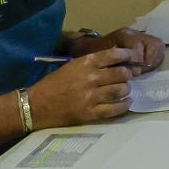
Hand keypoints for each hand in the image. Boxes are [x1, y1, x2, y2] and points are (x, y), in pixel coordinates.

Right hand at [27, 46, 142, 127]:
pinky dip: (124, 105)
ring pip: (121, 90)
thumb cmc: (53, 84)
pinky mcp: (90, 113)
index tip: (131, 57)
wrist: (36, 105)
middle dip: (128, 74)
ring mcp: (91, 97)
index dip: (127, 55)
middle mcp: (90, 78)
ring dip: (126, 90)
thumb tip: (115, 60)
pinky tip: (126, 102)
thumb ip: (92, 64)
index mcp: (85, 63)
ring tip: (125, 90)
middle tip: (127, 77)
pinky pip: (115, 109)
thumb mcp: (72, 66)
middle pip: (122, 73)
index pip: (113, 55)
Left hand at [84, 27, 164, 70]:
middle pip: (154, 44)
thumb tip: (129, 72)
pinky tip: (147, 68)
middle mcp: (136, 33)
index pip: (137, 45)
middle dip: (149, 60)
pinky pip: (159, 50)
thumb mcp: (101, 58)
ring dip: (154, 60)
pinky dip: (156, 60)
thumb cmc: (97, 54)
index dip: (138, 60)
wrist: (95, 47)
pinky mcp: (147, 42)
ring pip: (158, 46)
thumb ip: (114, 63)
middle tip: (140, 72)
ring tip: (143, 70)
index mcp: (124, 35)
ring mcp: (143, 37)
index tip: (134, 74)